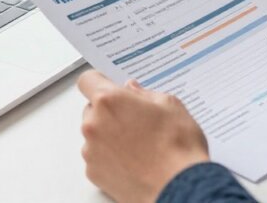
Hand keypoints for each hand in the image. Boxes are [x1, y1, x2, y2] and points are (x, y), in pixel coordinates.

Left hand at [77, 70, 209, 202]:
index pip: (87, 80)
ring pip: (95, 134)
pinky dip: (110, 157)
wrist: (178, 186)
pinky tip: (134, 161)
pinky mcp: (93, 173)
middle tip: (135, 119)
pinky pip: (97, 157)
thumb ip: (145, 93)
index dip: (99, 82)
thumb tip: (133, 91)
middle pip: (91, 109)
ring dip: (109, 135)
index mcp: (110, 101)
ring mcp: (91, 151)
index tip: (110, 87)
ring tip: (138, 144)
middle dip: (109, 111)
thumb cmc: (177, 147)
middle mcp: (94, 124)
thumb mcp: (170, 105)